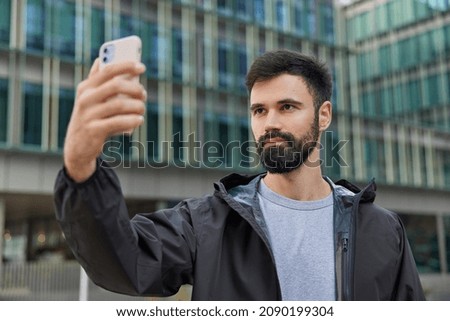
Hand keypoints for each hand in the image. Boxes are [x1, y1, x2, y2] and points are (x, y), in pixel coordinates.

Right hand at [63, 59, 146, 181]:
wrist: (77, 147)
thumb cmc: (90, 118)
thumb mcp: (89, 99)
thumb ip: (96, 81)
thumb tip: (100, 59)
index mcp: (86, 87)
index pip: (107, 70)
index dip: (126, 66)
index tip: (141, 67)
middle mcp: (85, 98)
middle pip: (116, 86)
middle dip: (135, 88)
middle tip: (144, 94)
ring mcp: (89, 114)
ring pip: (120, 104)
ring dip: (137, 106)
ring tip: (142, 110)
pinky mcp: (94, 130)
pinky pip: (119, 122)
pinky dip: (132, 120)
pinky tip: (139, 120)